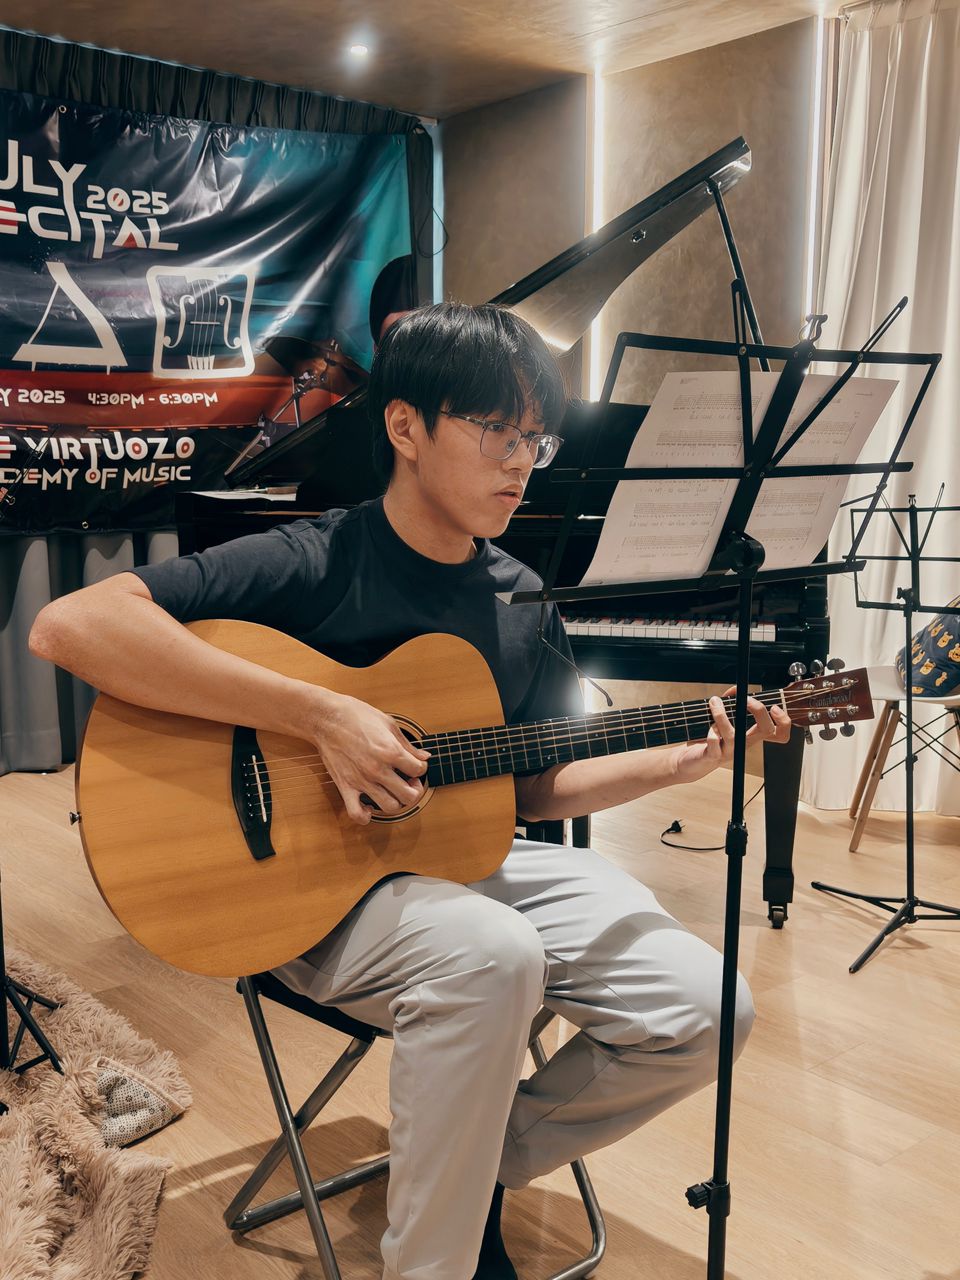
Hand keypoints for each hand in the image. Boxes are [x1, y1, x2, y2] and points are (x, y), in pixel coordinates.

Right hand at [312, 690, 430, 824]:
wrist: (327, 718)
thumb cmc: (356, 716)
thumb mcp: (389, 723)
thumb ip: (408, 744)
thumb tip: (425, 756)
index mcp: (391, 751)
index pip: (419, 770)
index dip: (421, 768)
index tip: (415, 765)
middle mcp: (378, 769)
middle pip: (409, 795)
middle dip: (414, 790)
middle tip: (409, 782)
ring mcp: (362, 780)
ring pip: (389, 807)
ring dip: (395, 802)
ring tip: (392, 792)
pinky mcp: (345, 786)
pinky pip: (356, 813)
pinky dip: (365, 816)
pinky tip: (369, 808)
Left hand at [674, 687, 791, 784]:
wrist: (692, 761)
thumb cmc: (709, 739)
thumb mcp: (722, 719)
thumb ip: (729, 703)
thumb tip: (735, 689)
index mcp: (750, 735)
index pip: (779, 732)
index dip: (783, 721)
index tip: (774, 707)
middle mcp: (744, 744)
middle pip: (766, 730)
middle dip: (759, 710)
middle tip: (747, 699)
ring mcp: (730, 751)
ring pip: (733, 734)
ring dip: (722, 714)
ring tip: (714, 702)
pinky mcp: (713, 756)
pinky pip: (714, 741)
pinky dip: (710, 730)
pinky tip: (707, 727)